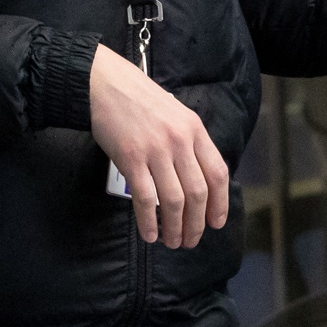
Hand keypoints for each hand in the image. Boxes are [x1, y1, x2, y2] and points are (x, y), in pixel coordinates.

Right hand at [90, 44, 229, 248]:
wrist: (106, 84)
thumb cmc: (140, 101)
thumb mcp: (176, 114)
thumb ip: (189, 143)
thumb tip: (197, 179)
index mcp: (195, 130)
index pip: (217, 173)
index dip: (220, 203)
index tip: (216, 223)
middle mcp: (180, 141)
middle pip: (198, 193)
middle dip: (197, 223)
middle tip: (191, 240)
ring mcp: (156, 150)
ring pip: (173, 200)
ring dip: (174, 227)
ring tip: (172, 241)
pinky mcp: (131, 158)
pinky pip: (144, 198)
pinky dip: (148, 221)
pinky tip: (149, 234)